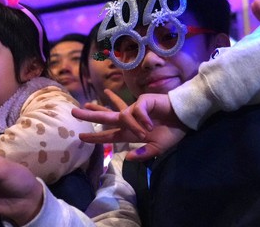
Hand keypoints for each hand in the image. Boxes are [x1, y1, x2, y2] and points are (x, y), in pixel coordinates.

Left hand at [73, 90, 187, 160]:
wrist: (185, 119)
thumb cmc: (172, 132)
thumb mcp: (157, 148)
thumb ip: (144, 154)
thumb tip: (129, 158)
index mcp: (131, 132)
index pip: (109, 134)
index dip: (96, 135)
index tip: (81, 136)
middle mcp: (130, 119)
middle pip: (106, 116)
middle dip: (90, 114)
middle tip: (74, 111)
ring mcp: (136, 109)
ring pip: (121, 113)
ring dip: (124, 121)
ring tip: (127, 123)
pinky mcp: (144, 101)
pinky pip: (137, 111)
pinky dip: (141, 118)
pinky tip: (150, 124)